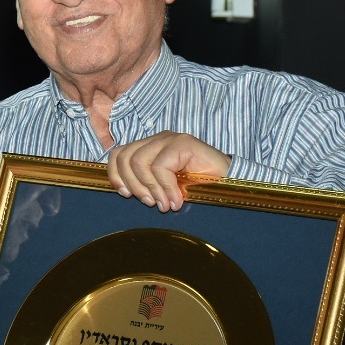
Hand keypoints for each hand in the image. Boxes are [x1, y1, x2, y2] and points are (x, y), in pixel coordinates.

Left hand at [107, 132, 230, 211]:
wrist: (229, 183)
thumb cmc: (197, 188)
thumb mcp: (164, 187)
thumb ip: (146, 184)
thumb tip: (124, 191)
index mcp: (149, 148)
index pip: (118, 154)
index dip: (115, 175)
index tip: (125, 194)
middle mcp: (157, 139)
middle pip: (124, 157)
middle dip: (133, 185)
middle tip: (150, 203)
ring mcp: (170, 139)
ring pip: (139, 162)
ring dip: (150, 189)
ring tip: (164, 205)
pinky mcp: (182, 143)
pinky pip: (160, 167)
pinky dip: (166, 188)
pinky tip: (176, 200)